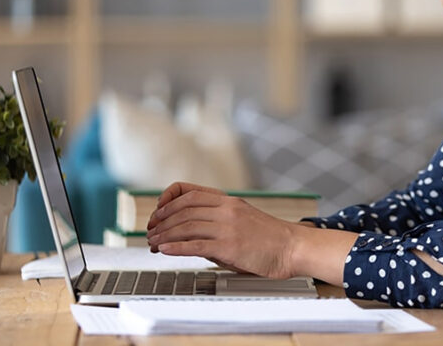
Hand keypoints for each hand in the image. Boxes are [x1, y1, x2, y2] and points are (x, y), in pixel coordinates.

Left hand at [146, 182, 297, 278]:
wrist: (292, 247)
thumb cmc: (269, 238)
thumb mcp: (242, 219)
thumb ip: (217, 221)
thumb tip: (189, 233)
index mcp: (229, 200)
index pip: (188, 192)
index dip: (167, 201)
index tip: (157, 213)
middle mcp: (227, 209)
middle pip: (182, 209)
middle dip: (160, 221)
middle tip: (150, 233)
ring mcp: (228, 227)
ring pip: (185, 225)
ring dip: (164, 235)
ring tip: (153, 244)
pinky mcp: (230, 246)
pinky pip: (195, 244)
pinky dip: (175, 247)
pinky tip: (165, 250)